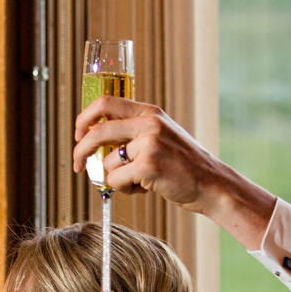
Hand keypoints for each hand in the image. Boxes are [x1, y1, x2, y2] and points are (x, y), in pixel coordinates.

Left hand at [72, 97, 227, 215]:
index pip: (105, 102)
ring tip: (140, 181)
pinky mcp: (148, 166)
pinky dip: (124, 189)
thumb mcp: (162, 136)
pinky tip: (145, 188)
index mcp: (150, 112)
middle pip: (97, 131)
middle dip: (81, 150)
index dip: (84, 118)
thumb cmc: (184, 165)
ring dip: (116, 178)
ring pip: (108, 163)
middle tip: (78, 164)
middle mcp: (149, 123)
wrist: (212, 184)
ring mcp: (149, 144)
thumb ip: (134, 133)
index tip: (78, 134)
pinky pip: (116, 180)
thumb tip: (95, 141)